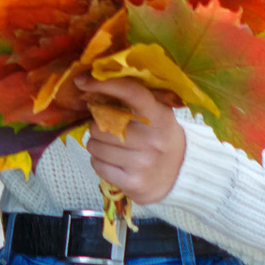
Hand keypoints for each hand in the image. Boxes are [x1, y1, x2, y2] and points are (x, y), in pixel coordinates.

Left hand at [84, 76, 187, 203]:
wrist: (181, 174)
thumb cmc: (161, 137)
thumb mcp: (158, 114)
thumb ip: (134, 99)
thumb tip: (92, 82)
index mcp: (160, 117)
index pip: (131, 93)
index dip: (104, 85)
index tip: (83, 82)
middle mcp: (153, 140)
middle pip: (102, 125)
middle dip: (97, 125)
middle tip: (108, 129)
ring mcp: (143, 163)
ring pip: (95, 146)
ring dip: (96, 144)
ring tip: (111, 146)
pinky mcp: (132, 183)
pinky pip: (97, 165)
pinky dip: (98, 161)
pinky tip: (112, 161)